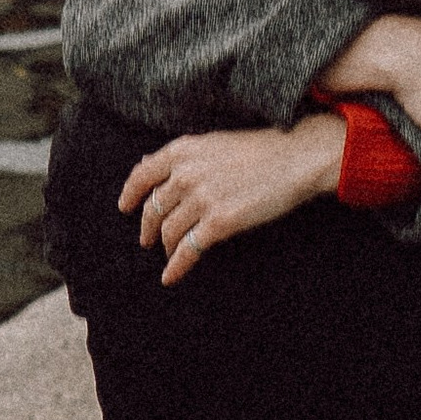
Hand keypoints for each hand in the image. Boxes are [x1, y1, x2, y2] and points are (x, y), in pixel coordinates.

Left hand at [119, 120, 344, 283]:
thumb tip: (146, 162)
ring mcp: (202, 198)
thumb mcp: (213, 143)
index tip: (125, 207)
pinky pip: (188, 249)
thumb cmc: (260, 150)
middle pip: (154, 208)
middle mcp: (186, 174)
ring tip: (168, 254)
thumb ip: (182, 156)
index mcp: (182, 151)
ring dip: (166, 247)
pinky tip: (170, 276)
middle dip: (148, 227)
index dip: (130, 194)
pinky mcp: (219, 221)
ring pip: (169, 231)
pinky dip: (176, 266)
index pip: (142, 175)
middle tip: (147, 239)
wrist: (295, 158)